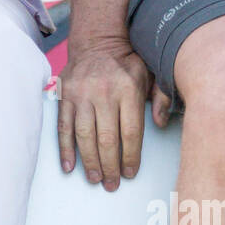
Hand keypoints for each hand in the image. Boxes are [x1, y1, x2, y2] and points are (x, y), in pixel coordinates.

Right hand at [57, 41, 159, 190]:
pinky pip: (63, 126)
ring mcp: (81, 94)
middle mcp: (104, 93)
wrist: (96, 40)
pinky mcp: (65, 95)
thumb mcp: (151, 73)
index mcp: (128, 89)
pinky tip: (69, 166)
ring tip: (94, 178)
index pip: (131, 132)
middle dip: (110, 166)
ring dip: (89, 161)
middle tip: (111, 184)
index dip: (130, 157)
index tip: (130, 173)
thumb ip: (161, 96)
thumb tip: (161, 123)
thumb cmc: (127, 61)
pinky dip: (65, 148)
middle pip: (107, 139)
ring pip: (84, 135)